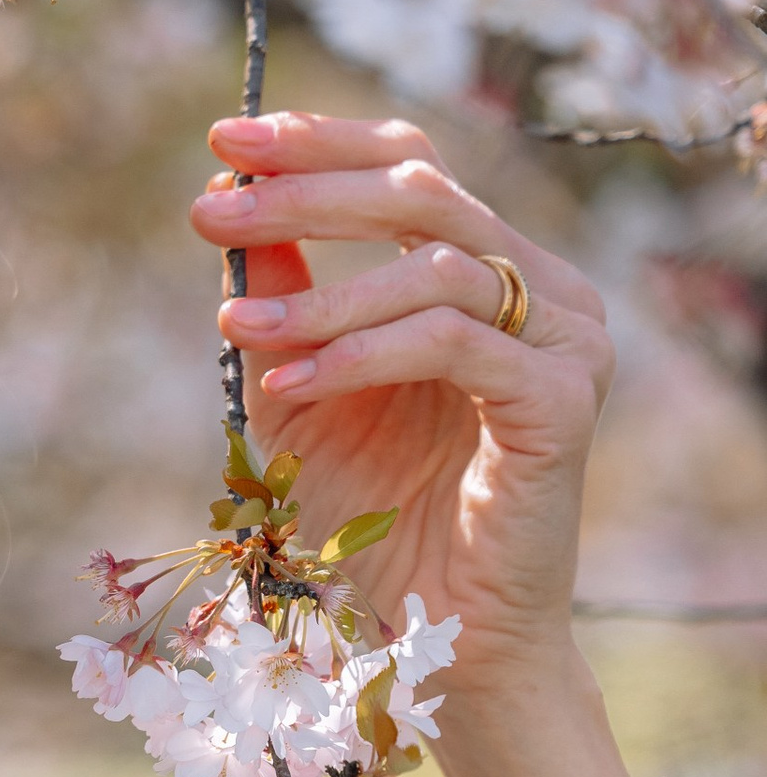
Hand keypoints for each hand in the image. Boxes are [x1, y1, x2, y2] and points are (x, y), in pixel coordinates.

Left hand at [192, 107, 612, 697]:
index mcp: (484, 270)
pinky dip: (360, 355)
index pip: (410, 167)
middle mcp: (538, 288)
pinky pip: (452, 344)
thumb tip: (229, 203)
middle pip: (423, 191)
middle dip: (305, 194)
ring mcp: (563, 340)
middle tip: (214, 210)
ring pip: (435, 267)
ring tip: (235, 328)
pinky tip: (290, 378)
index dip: (319, 145)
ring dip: (322, 297)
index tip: (225, 142)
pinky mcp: (562, 400)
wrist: (433, 633)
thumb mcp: (300, 394)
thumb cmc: (369, 520)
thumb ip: (280, 301)